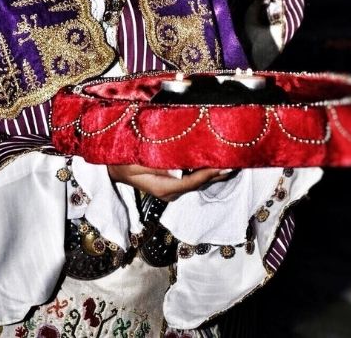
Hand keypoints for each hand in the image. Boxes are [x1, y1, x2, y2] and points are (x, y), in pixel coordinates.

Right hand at [107, 164, 233, 201]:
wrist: (112, 168)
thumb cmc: (123, 162)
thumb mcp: (139, 160)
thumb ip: (160, 161)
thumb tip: (181, 158)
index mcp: (165, 187)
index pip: (194, 180)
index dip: (210, 172)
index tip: (225, 164)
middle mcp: (172, 192)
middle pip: (201, 182)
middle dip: (219, 172)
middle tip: (238, 160)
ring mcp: (173, 189)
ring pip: (199, 180)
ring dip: (215, 171)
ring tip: (232, 159)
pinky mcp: (173, 183)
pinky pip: (193, 177)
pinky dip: (205, 169)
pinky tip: (215, 160)